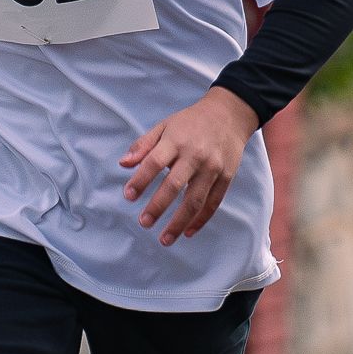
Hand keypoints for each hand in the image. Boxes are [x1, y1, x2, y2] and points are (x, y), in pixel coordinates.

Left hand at [122, 87, 259, 244]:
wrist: (229, 114)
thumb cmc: (191, 122)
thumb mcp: (165, 126)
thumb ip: (143, 145)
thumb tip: (123, 163)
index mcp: (176, 140)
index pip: (154, 162)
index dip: (140, 180)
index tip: (128, 196)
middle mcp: (195, 155)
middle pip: (174, 185)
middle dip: (158, 206)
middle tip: (144, 222)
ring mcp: (212, 168)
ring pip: (195, 200)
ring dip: (179, 222)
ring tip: (164, 239)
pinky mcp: (226, 177)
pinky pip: (213, 203)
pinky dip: (201, 220)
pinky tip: (187, 232)